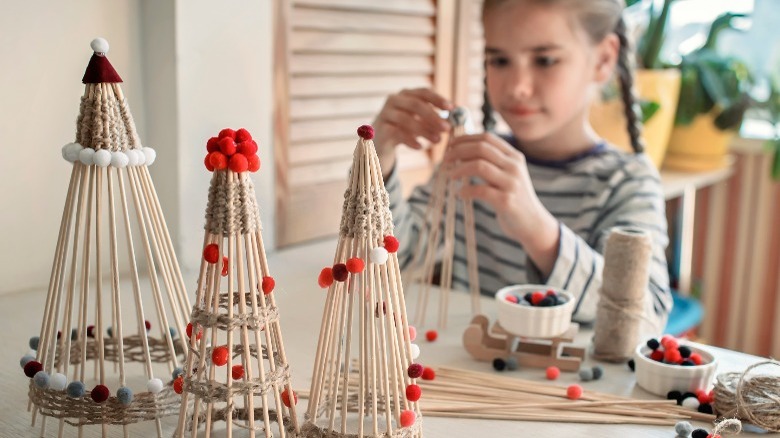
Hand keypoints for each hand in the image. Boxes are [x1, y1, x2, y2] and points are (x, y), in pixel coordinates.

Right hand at [373, 88, 452, 176]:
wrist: (380, 142)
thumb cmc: (404, 128)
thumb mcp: (420, 121)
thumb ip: (435, 118)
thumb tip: (457, 116)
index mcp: (406, 94)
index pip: (423, 92)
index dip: (438, 99)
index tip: (451, 108)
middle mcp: (394, 100)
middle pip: (416, 104)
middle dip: (433, 116)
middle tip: (446, 128)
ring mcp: (385, 113)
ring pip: (406, 119)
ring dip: (424, 130)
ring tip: (437, 141)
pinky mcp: (380, 128)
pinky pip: (396, 133)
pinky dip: (410, 140)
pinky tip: (420, 146)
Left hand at [444, 133, 559, 274]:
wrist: (532, 223)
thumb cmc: (514, 197)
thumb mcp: (508, 174)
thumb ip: (493, 161)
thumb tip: (461, 150)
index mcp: (515, 157)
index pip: (487, 138)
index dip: (465, 138)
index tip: (450, 145)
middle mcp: (515, 167)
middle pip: (481, 148)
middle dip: (458, 151)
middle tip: (445, 159)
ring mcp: (512, 183)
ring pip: (479, 166)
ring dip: (459, 169)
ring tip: (450, 175)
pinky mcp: (506, 201)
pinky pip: (480, 190)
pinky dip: (466, 190)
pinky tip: (460, 193)